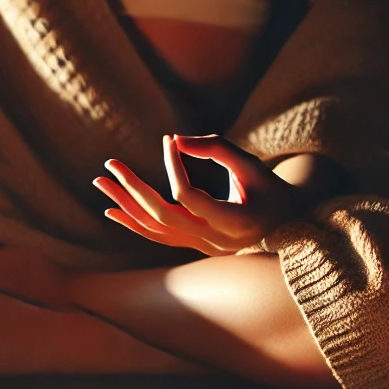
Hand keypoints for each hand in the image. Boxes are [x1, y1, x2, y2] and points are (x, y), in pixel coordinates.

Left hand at [93, 135, 304, 255]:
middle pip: (164, 216)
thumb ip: (216, 148)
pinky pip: (160, 237)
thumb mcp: (251, 164)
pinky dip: (135, 224)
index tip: (169, 140)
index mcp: (237, 222)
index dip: (174, 167)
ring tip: (101, 183)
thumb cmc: (270, 188)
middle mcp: (217, 241)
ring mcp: (205, 247)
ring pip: (157, 230)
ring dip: (126, 206)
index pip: (189, 196)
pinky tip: (112, 211)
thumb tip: (175, 140)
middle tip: (111, 164)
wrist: (287, 222)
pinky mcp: (196, 245)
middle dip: (133, 189)